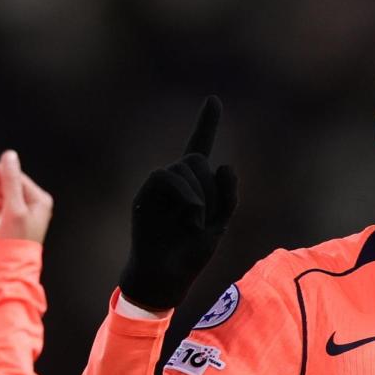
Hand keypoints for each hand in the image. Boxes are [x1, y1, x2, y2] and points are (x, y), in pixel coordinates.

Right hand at [0, 150, 53, 242]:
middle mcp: (32, 203)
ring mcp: (21, 212)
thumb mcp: (13, 209)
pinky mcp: (9, 220)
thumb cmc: (15, 242)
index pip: (11, 175)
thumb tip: (9, 156)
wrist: (10, 269)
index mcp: (38, 199)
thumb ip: (10, 182)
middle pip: (3, 183)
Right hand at [118, 96, 237, 310]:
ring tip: (196, 222)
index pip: (201, 146)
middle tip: (208, 219)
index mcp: (196, 185)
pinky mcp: (146, 197)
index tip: (214, 98)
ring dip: (200, 195)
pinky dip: (186, 194)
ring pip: (184, 167)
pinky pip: (166, 176)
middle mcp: (176, 182)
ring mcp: (160, 189)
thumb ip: (228, 195)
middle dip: (211, 188)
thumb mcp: (221, 224)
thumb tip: (224, 164)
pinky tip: (191, 217)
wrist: (166, 276)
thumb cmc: (193, 252)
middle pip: (197, 160)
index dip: (207, 123)